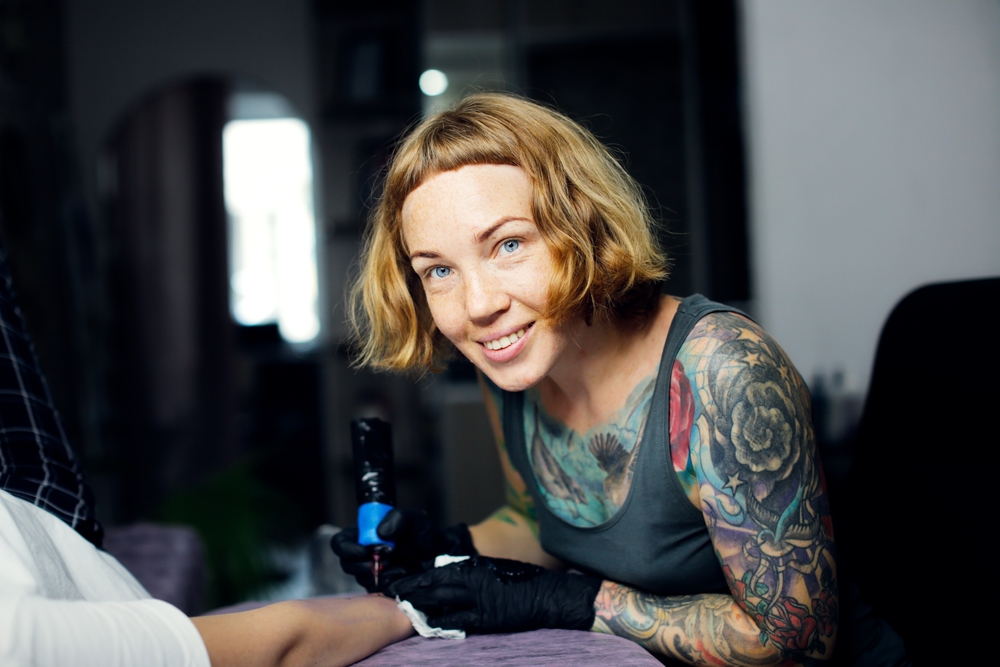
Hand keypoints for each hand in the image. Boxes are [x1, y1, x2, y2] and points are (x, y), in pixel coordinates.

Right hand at [330, 509, 476, 591]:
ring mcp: (371, 573)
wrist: (441, 557)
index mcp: (364, 535)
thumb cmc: (426, 535)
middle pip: (347, 564)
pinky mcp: (382, 588)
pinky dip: (389, 584)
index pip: (340, 543)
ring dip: (380, 573)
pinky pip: (376, 591)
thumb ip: (398, 518)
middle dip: (365, 563)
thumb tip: (381, 533)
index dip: (347, 549)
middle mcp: (363, 555)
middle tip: (387, 558)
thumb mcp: (415, 519)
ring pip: (361, 579)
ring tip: (400, 564)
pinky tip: (403, 576)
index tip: (366, 550)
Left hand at [384, 556, 602, 633]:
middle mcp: (473, 579)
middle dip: (411, 590)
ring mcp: (479, 599)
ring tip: (403, 608)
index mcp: (474, 565)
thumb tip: (446, 574)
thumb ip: (470, 571)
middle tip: (392, 594)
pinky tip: (427, 626)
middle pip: (433, 585)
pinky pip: (458, 621)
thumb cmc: (520, 579)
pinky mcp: (486, 617)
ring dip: (420, 605)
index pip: (437, 570)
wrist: (545, 594)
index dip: (416, 576)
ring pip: (441, 601)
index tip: (399, 581)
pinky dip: (441, 623)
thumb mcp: (492, 568)